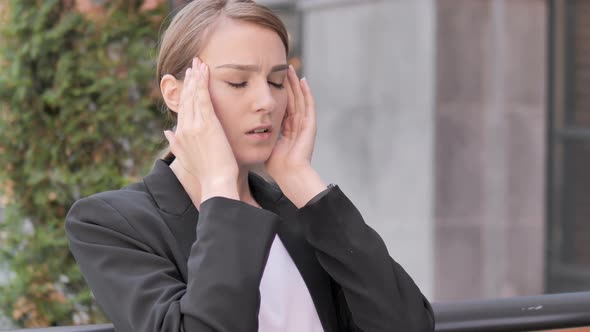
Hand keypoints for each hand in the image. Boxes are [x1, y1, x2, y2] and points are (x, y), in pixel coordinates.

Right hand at [164, 58, 238, 201]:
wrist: (216, 182)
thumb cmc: (207, 174)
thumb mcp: (187, 158)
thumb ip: (176, 144)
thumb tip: (167, 132)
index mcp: (180, 135)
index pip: (182, 109)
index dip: (184, 93)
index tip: (188, 80)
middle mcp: (184, 128)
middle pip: (185, 99)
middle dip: (189, 80)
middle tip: (192, 65)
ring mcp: (195, 125)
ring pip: (193, 95)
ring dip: (196, 77)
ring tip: (199, 63)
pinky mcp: (207, 124)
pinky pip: (203, 98)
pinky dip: (202, 83)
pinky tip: (205, 71)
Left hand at [265, 66, 325, 207]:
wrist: (289, 174)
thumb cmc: (275, 164)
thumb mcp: (263, 143)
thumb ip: (255, 132)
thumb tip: (238, 124)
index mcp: (286, 127)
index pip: (282, 104)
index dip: (276, 91)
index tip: (268, 77)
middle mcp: (296, 123)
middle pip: (291, 97)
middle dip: (286, 82)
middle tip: (280, 66)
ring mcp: (304, 123)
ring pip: (300, 98)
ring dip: (295, 83)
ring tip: (290, 68)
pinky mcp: (310, 125)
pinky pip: (309, 105)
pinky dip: (307, 93)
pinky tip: (303, 80)